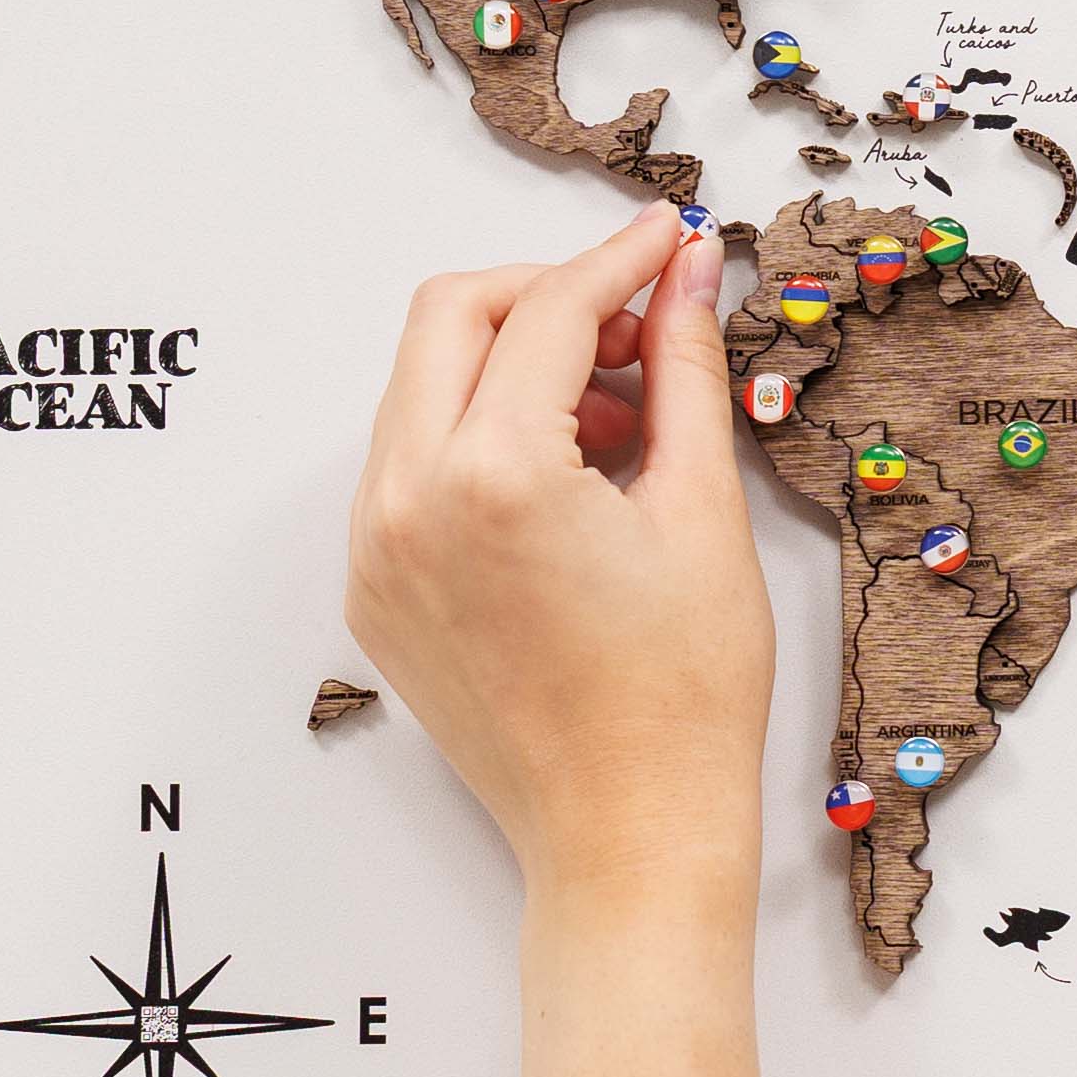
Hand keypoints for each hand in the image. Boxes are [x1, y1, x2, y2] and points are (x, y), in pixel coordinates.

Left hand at [345, 207, 771, 901]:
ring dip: (510, 365)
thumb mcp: (703, 509)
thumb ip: (682, 369)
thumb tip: (685, 272)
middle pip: (449, 317)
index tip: (667, 242)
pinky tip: (566, 480)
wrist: (628, 834)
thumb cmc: (682, 697)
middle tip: (635, 326)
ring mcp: (375, 549)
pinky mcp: (373, 590)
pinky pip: (408, 463)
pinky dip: (478, 438)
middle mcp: (407, 502)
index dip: (617, 261)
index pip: (546, 311)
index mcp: (493, 476)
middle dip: (545, 296)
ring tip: (615, 423)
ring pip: (419, 386)